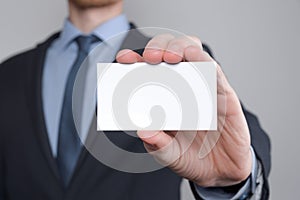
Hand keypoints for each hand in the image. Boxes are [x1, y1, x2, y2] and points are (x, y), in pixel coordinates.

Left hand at [116, 34, 251, 186]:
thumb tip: (143, 131)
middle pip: (169, 52)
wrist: (220, 172)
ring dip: (179, 47)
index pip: (148, 70)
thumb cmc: (191, 157)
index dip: (134, 60)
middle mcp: (182, 87)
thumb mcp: (169, 155)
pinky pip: (215, 71)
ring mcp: (203, 87)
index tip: (123, 59)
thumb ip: (157, 144)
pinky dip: (204, 60)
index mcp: (164, 98)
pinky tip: (194, 56)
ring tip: (169, 57)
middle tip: (150, 58)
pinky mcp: (223, 94)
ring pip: (192, 51)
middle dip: (158, 47)